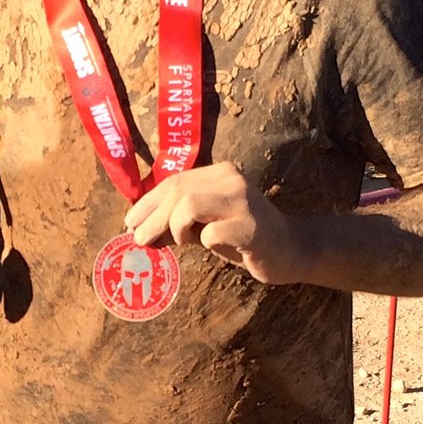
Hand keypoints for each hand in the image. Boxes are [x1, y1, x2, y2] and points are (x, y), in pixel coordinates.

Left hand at [126, 163, 305, 285]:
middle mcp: (231, 180)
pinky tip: (211, 246)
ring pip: (188, 206)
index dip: (147, 203)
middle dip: (152, 218)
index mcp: (220, 173)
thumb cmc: (244, 238)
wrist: (292, 250)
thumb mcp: (208, 223)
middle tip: (139, 240)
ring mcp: (243, 202)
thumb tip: (141, 230)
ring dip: (173, 229)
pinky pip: (210, 234)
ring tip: (177, 244)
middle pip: (177, 192)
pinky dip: (203, 242)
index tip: (130, 222)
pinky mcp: (251, 228)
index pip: (174, 181)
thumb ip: (180, 221)